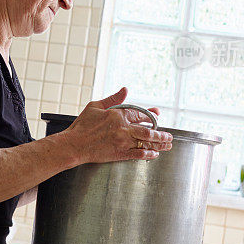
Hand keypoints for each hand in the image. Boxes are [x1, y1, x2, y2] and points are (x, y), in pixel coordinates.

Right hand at [57, 87, 172, 164]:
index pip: (139, 113)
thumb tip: (125, 90)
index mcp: (117, 115)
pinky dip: (149, 154)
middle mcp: (123, 128)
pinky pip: (139, 154)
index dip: (150, 114)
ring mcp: (122, 142)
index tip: (157, 114)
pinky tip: (154, 154)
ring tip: (167, 144)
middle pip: (148, 130)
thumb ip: (113, 99)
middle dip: (161, 133)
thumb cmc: (82, 125)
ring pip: (146, 142)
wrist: (74, 144)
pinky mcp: (120, 154)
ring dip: (159, 143)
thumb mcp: (95, 106)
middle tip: (169, 135)